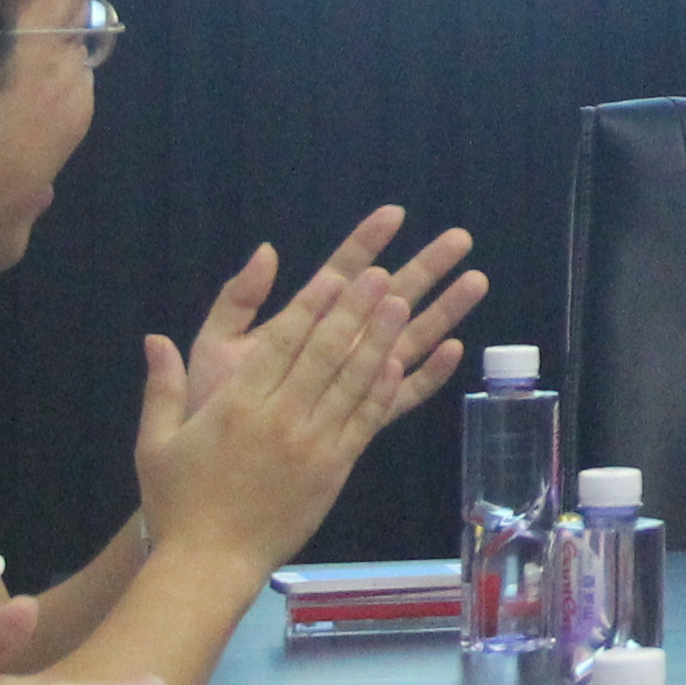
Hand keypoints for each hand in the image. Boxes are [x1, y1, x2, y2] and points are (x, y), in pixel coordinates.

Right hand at [130, 229, 467, 574]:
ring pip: (353, 382)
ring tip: (403, 304)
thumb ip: (161, 387)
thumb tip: (153, 338)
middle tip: (384, 275)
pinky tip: (402, 363)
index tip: (337, 275)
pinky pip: (365, 421)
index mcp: (237, 406)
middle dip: (356, 310)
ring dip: (381, 340)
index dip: (312, 306)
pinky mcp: (335, 469)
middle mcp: (280, 418)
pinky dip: (384, 389)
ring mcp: (313, 444)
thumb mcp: (154, 443)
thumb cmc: (177, 503)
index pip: (282, 344)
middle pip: (326, 353)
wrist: (209, 564)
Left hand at [179, 211, 478, 421]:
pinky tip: (454, 350)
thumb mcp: (215, 347)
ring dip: (442, 311)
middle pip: (385, 300)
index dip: (366, 243)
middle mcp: (334, 349)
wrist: (209, 471)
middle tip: (460, 238)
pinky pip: (401, 397)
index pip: (340, 273)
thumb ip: (238, 301)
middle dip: (424, 267)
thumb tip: (267, 249)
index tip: (394, 212)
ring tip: (476, 279)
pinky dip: (428, 375)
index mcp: (300, 326)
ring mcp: (349, 384)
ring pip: (405, 341)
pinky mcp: (358, 422)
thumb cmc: (210, 406)